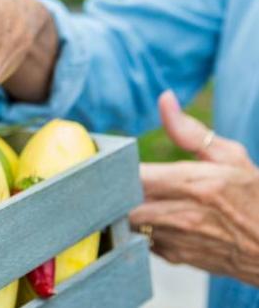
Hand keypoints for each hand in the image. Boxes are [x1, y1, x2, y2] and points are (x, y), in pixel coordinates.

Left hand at [130, 90, 258, 285]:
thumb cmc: (255, 196)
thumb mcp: (231, 156)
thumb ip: (190, 131)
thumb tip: (165, 99)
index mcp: (194, 184)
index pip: (133, 177)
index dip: (115, 169)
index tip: (111, 161)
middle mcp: (183, 214)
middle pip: (122, 204)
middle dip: (113, 192)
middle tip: (113, 180)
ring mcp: (178, 239)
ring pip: (127, 224)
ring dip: (122, 210)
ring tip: (128, 196)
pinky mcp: (175, 257)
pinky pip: (140, 240)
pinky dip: (137, 228)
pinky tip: (149, 217)